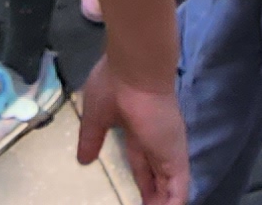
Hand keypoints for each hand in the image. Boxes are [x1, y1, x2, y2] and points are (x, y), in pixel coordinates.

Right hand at [75, 60, 190, 204]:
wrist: (135, 71)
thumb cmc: (114, 86)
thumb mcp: (95, 117)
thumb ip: (91, 139)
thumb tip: (83, 160)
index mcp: (137, 130)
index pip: (140, 162)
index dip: (141, 180)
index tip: (138, 194)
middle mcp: (155, 141)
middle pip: (156, 176)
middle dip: (154, 195)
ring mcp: (167, 149)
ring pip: (170, 185)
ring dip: (164, 202)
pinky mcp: (175, 157)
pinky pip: (178, 190)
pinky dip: (174, 204)